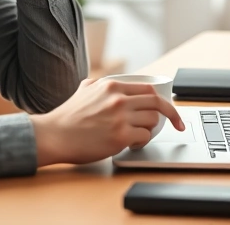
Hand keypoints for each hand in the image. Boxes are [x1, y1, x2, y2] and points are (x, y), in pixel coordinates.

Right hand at [30, 78, 185, 165]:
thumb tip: (110, 84)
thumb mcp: (84, 89)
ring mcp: (120, 117)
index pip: (148, 89)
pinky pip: (144, 137)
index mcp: (112, 85)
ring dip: (149, 130)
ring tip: (137, 135)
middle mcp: (118, 98)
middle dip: (170, 115)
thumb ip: (100, 85)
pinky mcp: (120, 136)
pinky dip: (141, 141)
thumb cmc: (67, 116)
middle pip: (157, 104)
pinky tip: (130, 144)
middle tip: (176, 125)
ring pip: (153, 121)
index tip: (170, 109)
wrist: (54, 135)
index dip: (163, 100)